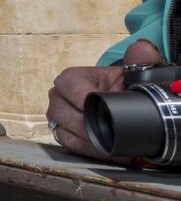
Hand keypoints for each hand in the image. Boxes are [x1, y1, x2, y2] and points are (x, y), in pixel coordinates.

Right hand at [47, 39, 162, 160]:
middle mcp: (58, 97)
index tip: (107, 111)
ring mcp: (57, 116)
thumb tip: (142, 48)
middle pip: (65, 114)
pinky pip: (71, 145)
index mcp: (70, 78)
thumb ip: (141, 60)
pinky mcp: (62, 133)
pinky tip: (109, 152)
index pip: (70, 88)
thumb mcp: (133, 73)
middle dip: (90, 126)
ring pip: (66, 132)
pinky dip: (90, 151)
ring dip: (90, 142)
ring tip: (113, 146)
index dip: (87, 101)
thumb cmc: (123, 87)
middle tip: (112, 133)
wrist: (119, 101)